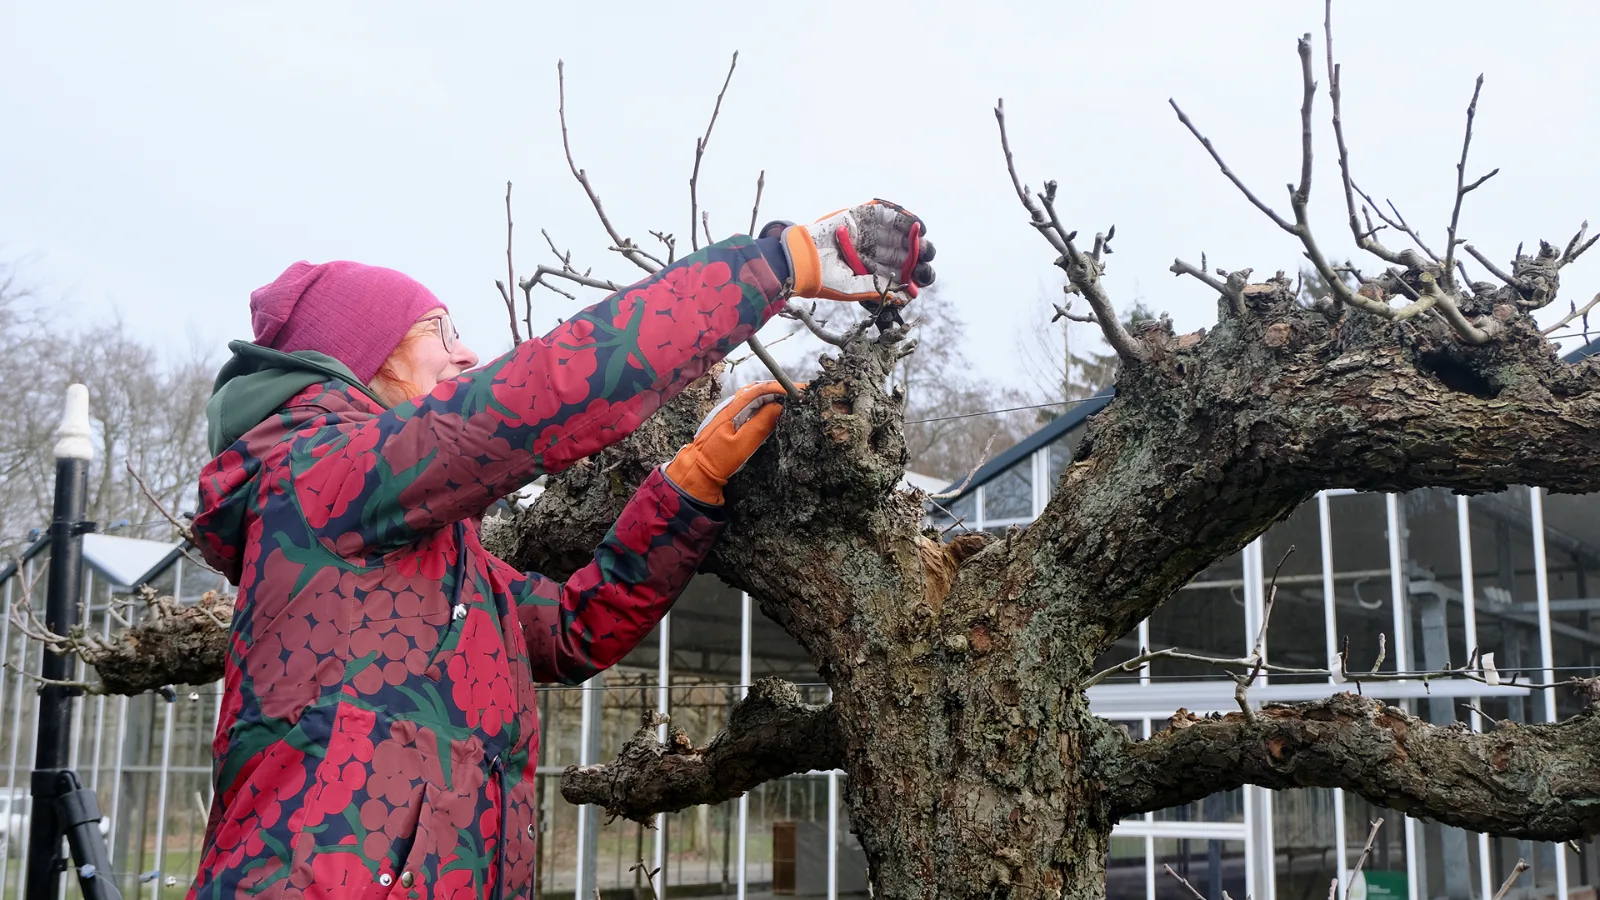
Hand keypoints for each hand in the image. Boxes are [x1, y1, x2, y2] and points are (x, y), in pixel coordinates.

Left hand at [664, 381, 795, 504]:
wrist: (696, 470)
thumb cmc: (716, 460)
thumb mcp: (741, 445)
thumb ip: (760, 425)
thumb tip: (778, 407)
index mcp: (733, 409)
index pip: (761, 390)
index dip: (781, 388)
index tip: (799, 391)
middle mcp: (731, 405)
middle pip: (759, 389)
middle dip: (781, 389)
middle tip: (802, 393)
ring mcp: (731, 411)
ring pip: (756, 396)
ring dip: (774, 395)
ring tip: (793, 399)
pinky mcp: (732, 419)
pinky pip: (752, 405)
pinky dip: (766, 403)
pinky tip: (776, 408)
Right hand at [778, 200, 935, 303]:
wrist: (802, 259)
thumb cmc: (823, 278)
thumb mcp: (853, 288)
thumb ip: (876, 290)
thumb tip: (904, 298)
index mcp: (872, 269)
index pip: (898, 272)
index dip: (913, 275)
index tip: (921, 279)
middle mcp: (872, 250)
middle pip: (902, 252)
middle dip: (917, 255)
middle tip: (926, 257)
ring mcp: (868, 233)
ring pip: (898, 233)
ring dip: (913, 235)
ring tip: (924, 237)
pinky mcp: (861, 216)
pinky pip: (886, 213)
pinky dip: (901, 217)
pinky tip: (915, 224)